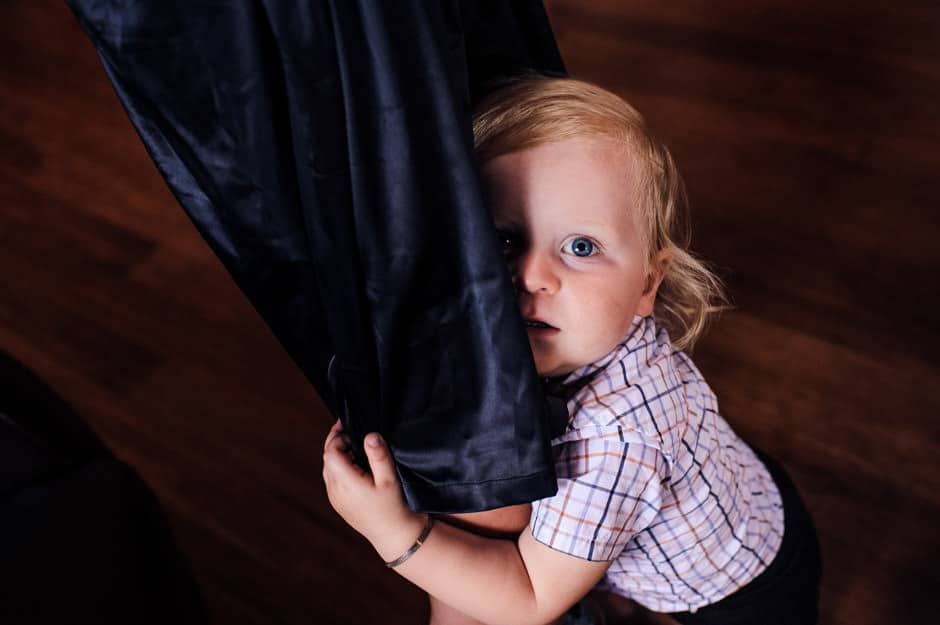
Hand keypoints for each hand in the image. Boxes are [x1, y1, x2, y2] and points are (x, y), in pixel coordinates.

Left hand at [322, 420, 424, 560]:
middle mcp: (335, 491)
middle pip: (327, 458)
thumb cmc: (393, 506)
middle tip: (352, 430)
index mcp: (346, 483)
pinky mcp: (338, 503)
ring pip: (328, 468)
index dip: (337, 436)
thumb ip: (378, 456)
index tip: (349, 425)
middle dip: (337, 442)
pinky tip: (356, 464)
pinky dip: (340, 466)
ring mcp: (334, 498)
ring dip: (338, 454)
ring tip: (355, 446)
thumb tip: (369, 435)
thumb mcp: (389, 479)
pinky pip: (332, 479)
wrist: (392, 534)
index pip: (331, 452)